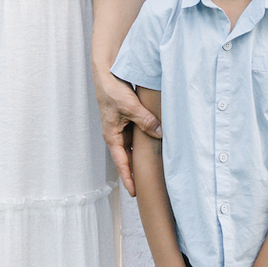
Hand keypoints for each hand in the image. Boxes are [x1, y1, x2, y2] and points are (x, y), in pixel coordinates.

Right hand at [96, 67, 159, 195]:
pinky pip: (139, 133)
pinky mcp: (129, 119)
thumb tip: (161, 133)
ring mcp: (123, 127)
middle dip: (137, 171)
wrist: (107, 74)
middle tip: (149, 185)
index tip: (134, 192)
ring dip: (144, 154)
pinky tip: (158, 141)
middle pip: (129, 157)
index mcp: (113, 136)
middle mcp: (117, 135)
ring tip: (156, 168)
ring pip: (135, 146)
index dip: (128, 178)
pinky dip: (147, 139)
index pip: (122, 163)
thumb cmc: (112, 91)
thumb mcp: (131, 107)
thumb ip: (146, 121)